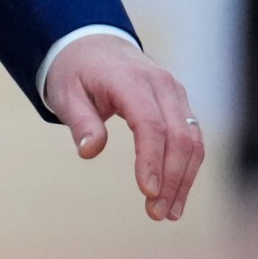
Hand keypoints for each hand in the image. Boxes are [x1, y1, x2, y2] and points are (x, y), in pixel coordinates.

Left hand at [42, 34, 204, 221]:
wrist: (95, 44)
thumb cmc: (76, 72)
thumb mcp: (65, 93)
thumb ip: (80, 121)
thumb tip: (89, 150)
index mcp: (130, 80)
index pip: (150, 124)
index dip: (152, 160)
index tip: (148, 192)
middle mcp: (161, 85)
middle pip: (179, 136)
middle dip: (172, 179)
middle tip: (156, 214)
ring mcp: (175, 94)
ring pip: (192, 141)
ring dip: (184, 179)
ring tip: (168, 214)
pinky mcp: (180, 105)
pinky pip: (192, 139)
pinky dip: (187, 168)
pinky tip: (176, 196)